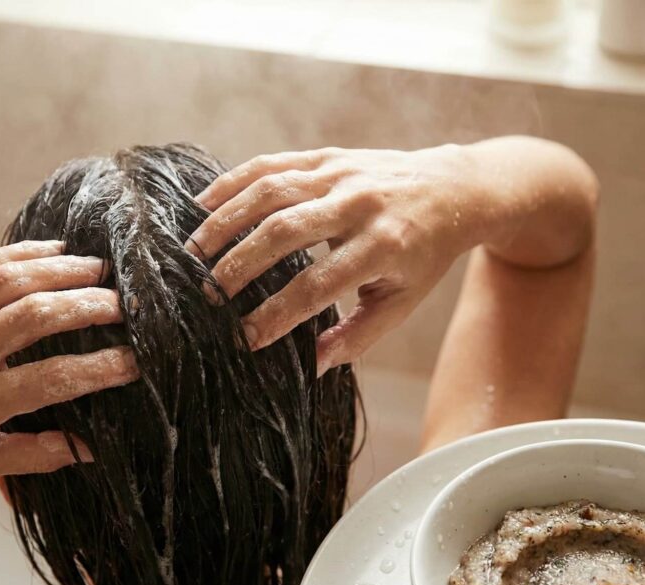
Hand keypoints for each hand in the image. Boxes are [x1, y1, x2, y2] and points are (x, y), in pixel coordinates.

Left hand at [0, 241, 137, 477]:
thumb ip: (33, 456)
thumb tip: (91, 448)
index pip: (49, 381)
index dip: (99, 370)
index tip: (134, 363)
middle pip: (34, 317)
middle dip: (88, 306)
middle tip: (124, 306)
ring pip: (10, 281)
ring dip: (62, 269)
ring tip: (101, 270)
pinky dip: (24, 252)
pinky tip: (57, 250)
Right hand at [189, 146, 477, 375]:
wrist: (451, 189)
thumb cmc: (422, 256)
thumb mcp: (401, 303)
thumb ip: (356, 336)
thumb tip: (311, 369)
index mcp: (383, 247)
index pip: (317, 286)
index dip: (276, 314)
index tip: (244, 338)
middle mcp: (359, 205)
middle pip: (284, 233)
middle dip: (239, 267)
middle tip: (207, 296)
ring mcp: (339, 174)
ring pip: (269, 193)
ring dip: (224, 223)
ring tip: (192, 254)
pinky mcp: (324, 156)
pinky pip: (268, 164)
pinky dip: (230, 184)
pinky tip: (201, 206)